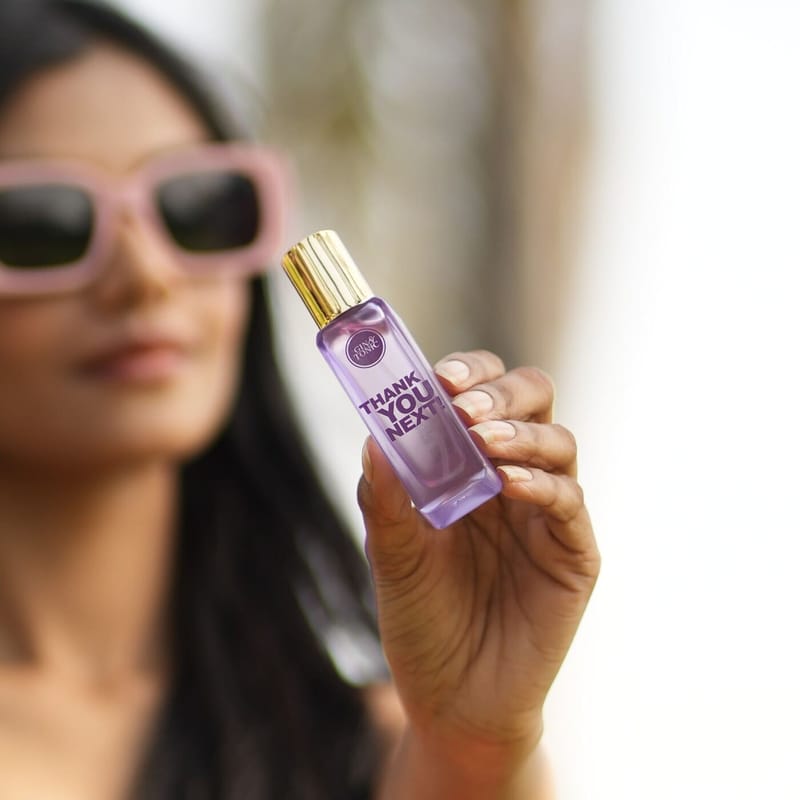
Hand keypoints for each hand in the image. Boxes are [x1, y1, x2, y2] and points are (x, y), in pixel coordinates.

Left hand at [358, 350, 599, 782]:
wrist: (452, 699)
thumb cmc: (421, 620)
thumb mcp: (392, 553)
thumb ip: (385, 496)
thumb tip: (375, 434)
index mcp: (467, 465)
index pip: (480, 392)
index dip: (466, 374)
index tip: (438, 378)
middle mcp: (511, 476)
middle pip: (530, 400)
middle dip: (499, 392)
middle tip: (464, 406)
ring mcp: (545, 512)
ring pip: (557, 440)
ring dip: (520, 432)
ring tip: (484, 442)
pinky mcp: (573, 551)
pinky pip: (568, 500)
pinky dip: (541, 483)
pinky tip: (508, 484)